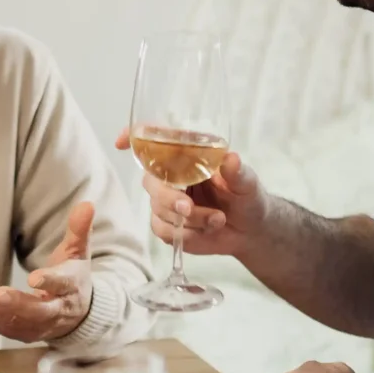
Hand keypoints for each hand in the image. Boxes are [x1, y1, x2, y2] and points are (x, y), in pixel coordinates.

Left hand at [0, 201, 96, 342]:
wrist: (78, 316)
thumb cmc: (73, 277)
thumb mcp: (78, 253)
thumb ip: (79, 230)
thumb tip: (86, 204)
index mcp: (71, 288)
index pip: (62, 285)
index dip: (49, 282)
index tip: (33, 278)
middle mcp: (57, 311)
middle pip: (38, 312)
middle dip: (17, 305)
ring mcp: (40, 326)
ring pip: (17, 322)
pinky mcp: (24, 333)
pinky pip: (4, 327)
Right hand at [115, 130, 265, 257]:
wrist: (251, 231)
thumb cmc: (248, 197)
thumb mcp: (248, 183)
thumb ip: (238, 172)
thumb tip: (231, 159)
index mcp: (188, 156)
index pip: (155, 141)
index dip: (134, 138)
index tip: (122, 142)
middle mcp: (172, 175)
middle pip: (150, 180)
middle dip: (168, 197)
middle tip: (188, 208)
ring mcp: (166, 201)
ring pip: (159, 209)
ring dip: (190, 220)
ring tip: (218, 220)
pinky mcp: (167, 225)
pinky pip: (164, 230)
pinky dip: (187, 234)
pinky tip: (208, 230)